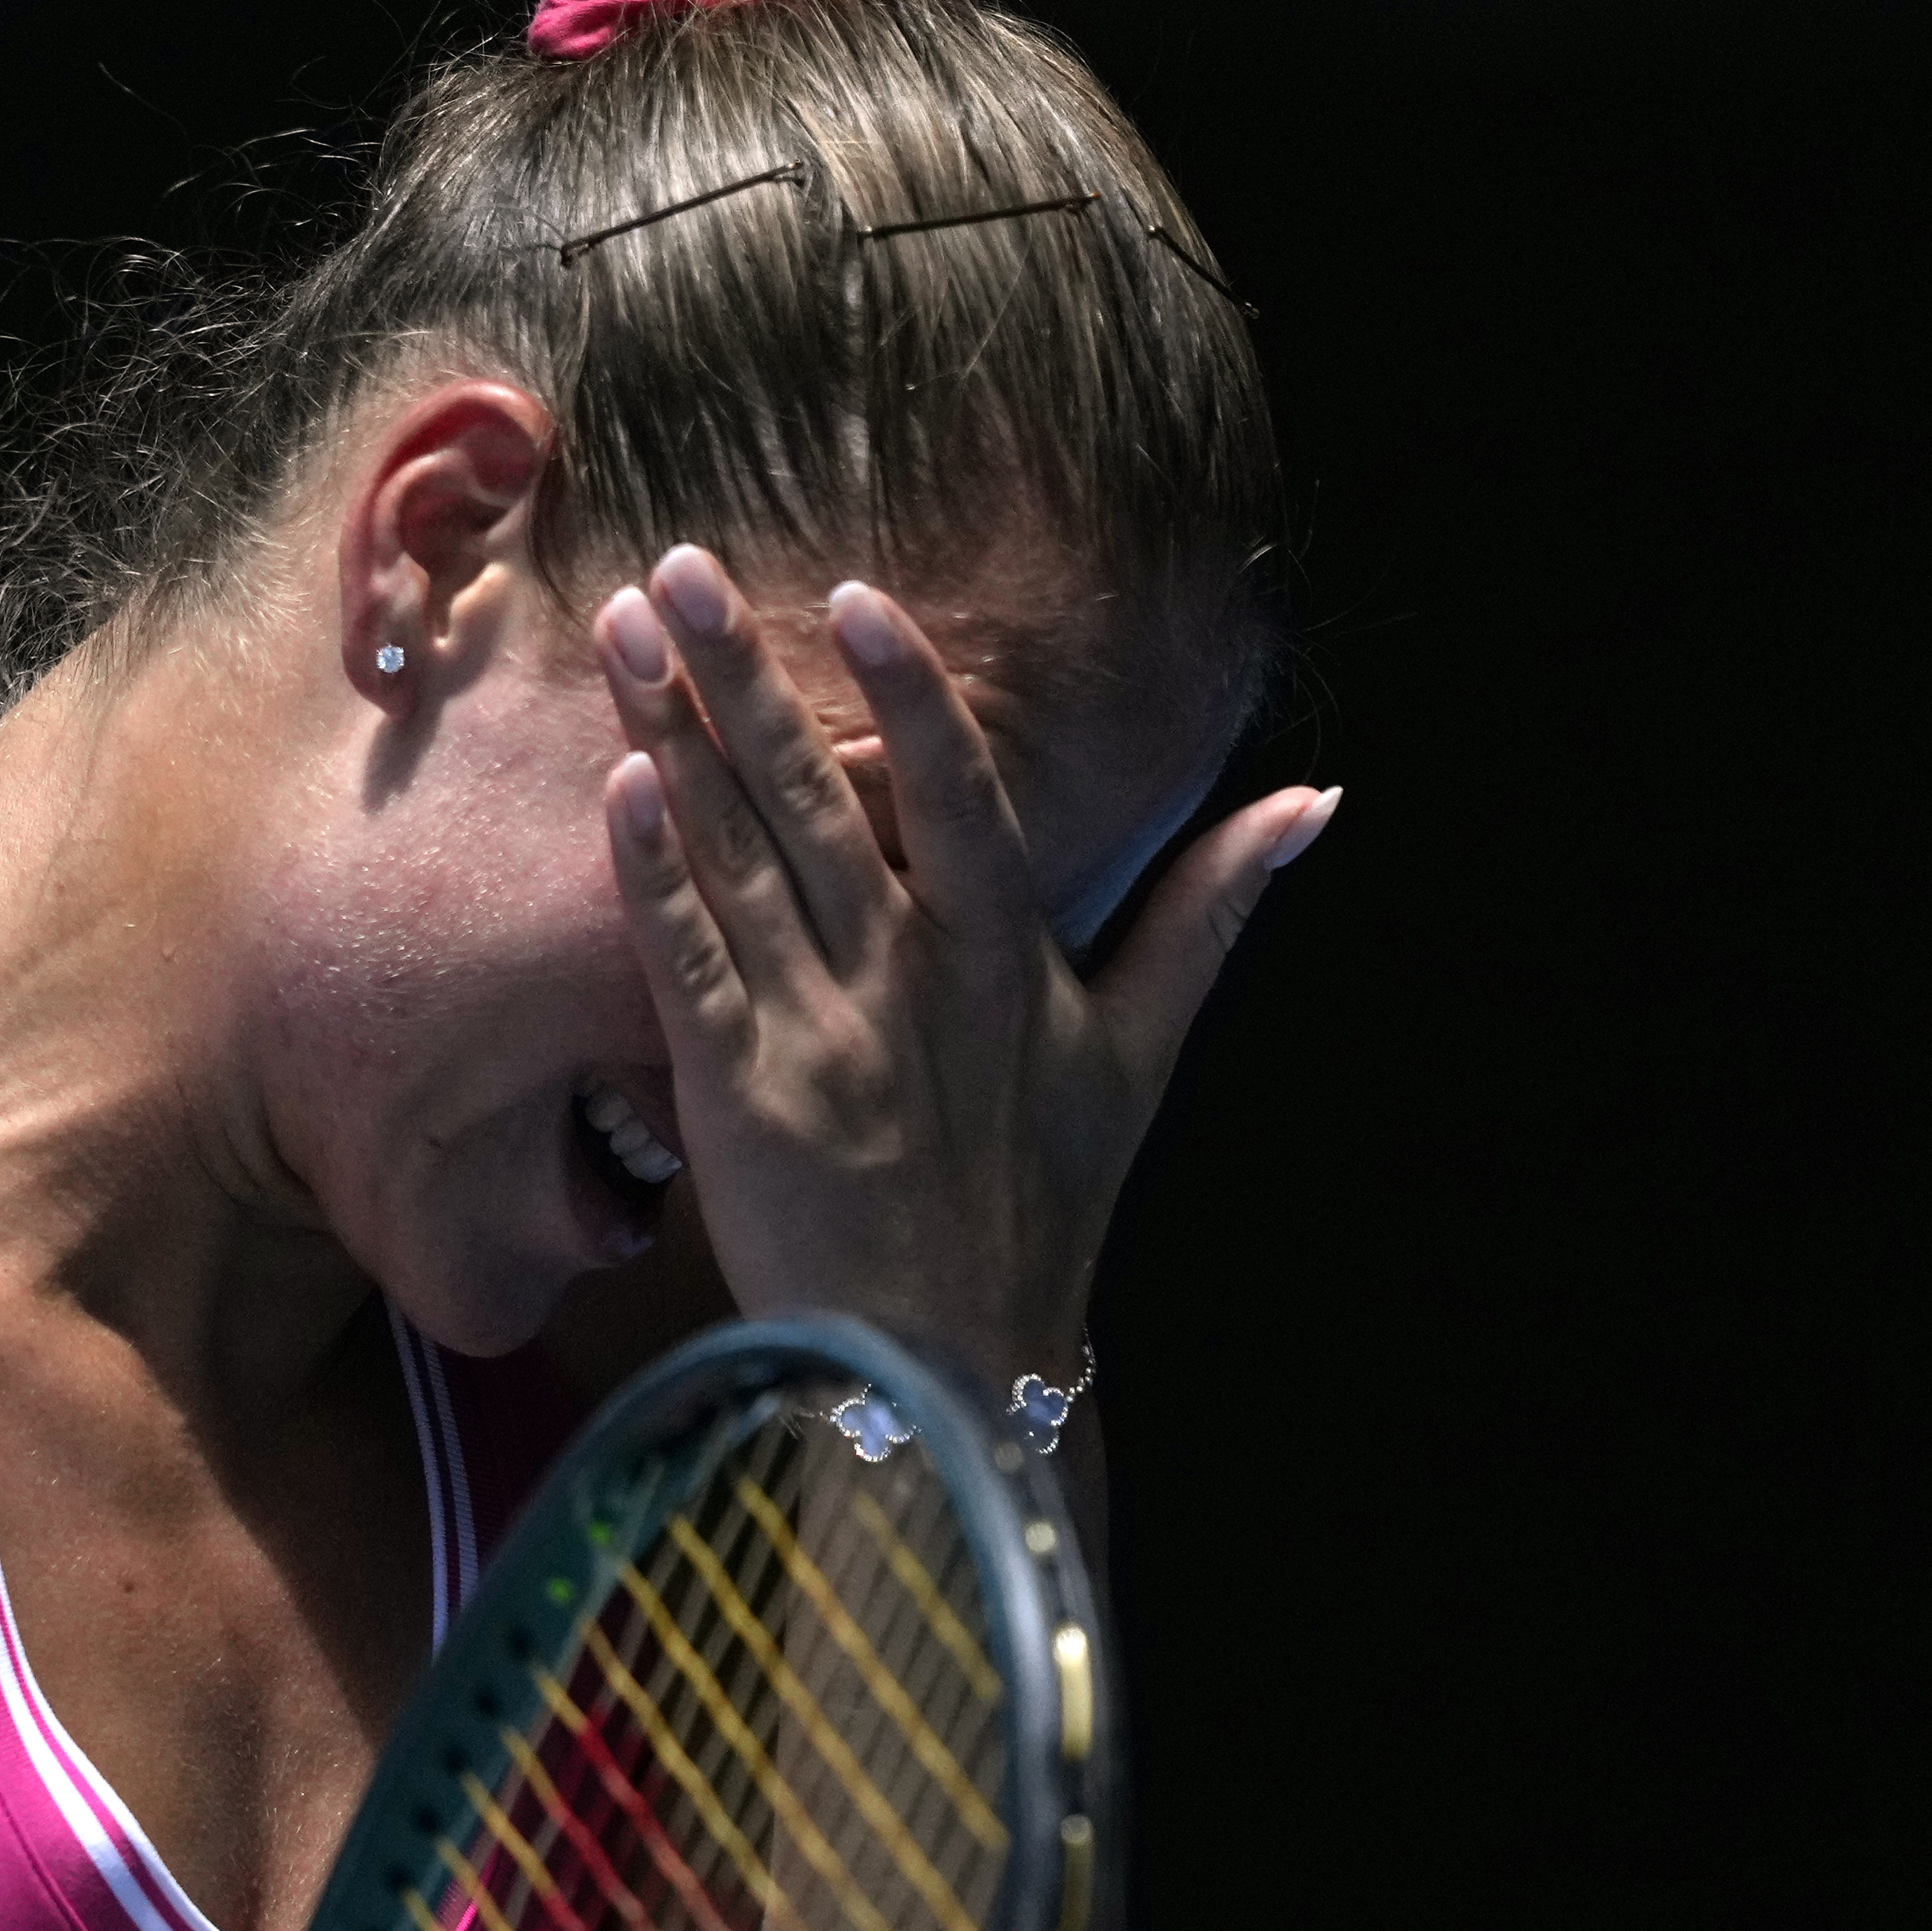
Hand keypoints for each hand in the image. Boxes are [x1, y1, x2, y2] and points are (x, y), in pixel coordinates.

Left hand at [594, 543, 1339, 1394]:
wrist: (948, 1364)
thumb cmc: (1046, 1206)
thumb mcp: (1144, 1054)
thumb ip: (1212, 911)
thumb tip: (1316, 800)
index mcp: (1007, 957)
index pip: (958, 793)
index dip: (907, 691)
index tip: (855, 593)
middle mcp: (914, 981)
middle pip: (820, 800)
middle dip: (745, 675)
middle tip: (677, 566)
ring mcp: (822, 1037)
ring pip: (739, 860)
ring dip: (675, 738)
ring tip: (623, 633)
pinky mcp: (739, 1100)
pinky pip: (687, 971)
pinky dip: (653, 880)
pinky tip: (616, 790)